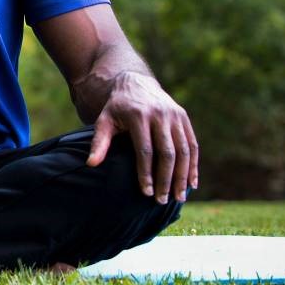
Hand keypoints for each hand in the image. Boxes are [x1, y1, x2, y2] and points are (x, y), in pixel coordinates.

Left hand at [86, 72, 198, 203]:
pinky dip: (193, 165)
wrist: (135, 83)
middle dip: (166, 179)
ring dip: (182, 176)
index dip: (146, 173)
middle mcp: (160, 114)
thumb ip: (99, 142)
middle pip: (167, 153)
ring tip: (179, 197)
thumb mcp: (104, 120)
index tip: (146, 193)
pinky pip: (192, 144)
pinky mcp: (184, 117)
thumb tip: (91, 164)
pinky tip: (191, 182)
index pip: (144, 150)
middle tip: (162, 201)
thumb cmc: (117, 107)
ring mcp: (175, 115)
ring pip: (183, 150)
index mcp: (138, 116)